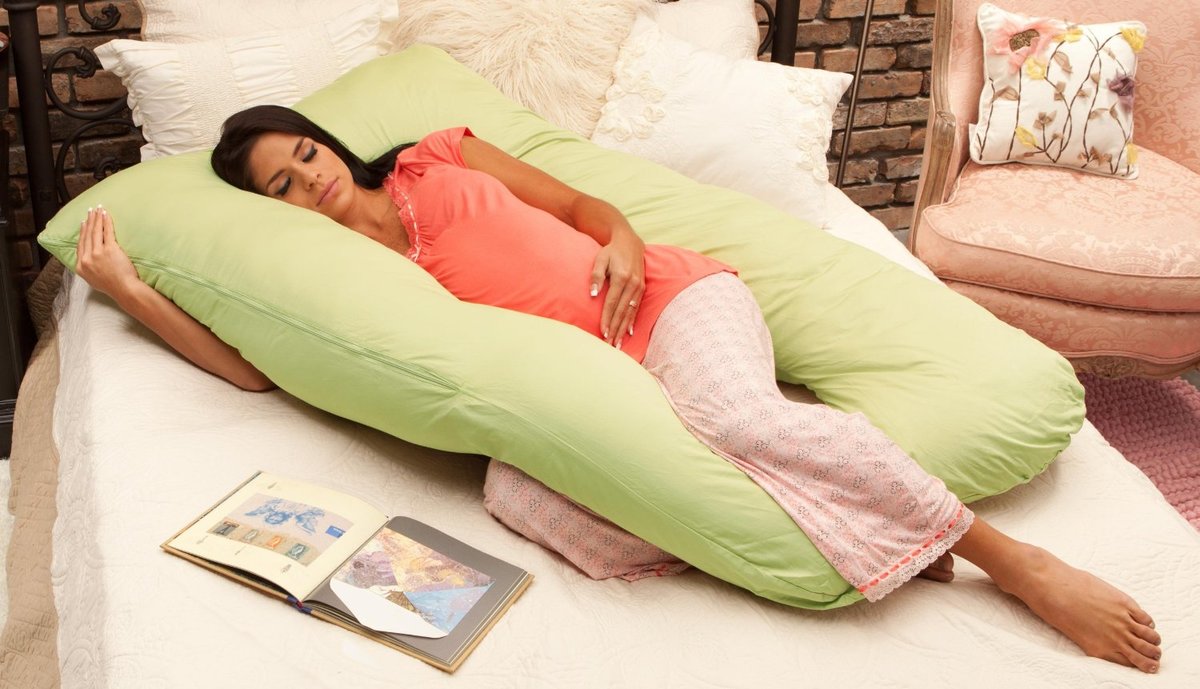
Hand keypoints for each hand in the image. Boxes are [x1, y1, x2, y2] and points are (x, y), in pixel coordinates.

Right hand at [75, 206, 139, 300]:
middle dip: (88, 221)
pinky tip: (105, 215)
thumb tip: (88, 262)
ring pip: (95, 232)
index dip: (82, 233)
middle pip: (86, 236)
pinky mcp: (109, 249)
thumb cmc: (113, 287)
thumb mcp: (93, 280)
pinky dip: (105, 222)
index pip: (80, 245)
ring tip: (97, 209)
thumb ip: (88, 269)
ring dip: (96, 218)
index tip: (83, 224)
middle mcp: (86, 258)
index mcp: (80, 266)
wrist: (124, 289)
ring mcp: (97, 253)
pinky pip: (106, 232)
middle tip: (90, 211)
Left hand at [590, 228, 644, 348]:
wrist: (629, 242)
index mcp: (621, 278)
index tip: (602, 332)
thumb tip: (592, 294)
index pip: (612, 303)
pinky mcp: (641, 289)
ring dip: (623, 329)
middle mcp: (632, 284)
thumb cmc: (611, 252)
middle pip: (622, 312)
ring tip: (617, 343)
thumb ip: (596, 276)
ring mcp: (639, 287)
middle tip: (609, 345)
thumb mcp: (600, 259)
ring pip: (630, 313)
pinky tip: (628, 332)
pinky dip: (631, 321)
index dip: (607, 319)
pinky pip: (636, 308)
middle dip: (615, 329)